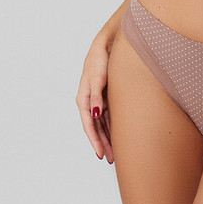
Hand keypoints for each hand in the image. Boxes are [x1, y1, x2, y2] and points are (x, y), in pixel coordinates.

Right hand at [76, 41, 113, 163]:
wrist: (109, 44)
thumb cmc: (101, 59)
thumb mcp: (98, 77)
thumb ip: (96, 96)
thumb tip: (95, 114)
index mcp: (83, 98)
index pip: (89, 125)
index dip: (94, 140)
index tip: (101, 154)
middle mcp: (90, 101)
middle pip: (95, 128)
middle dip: (103, 144)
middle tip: (111, 159)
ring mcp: (98, 99)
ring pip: (103, 124)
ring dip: (108, 138)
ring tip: (115, 153)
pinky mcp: (107, 96)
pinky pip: (109, 116)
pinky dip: (112, 127)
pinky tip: (118, 135)